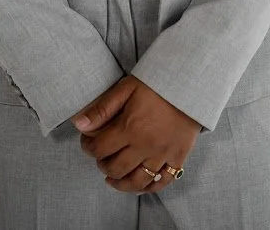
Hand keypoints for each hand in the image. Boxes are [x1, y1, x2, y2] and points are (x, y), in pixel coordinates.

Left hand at [71, 75, 199, 193]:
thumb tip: (79, 124)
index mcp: (130, 127)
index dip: (88, 147)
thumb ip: (103, 108)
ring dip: (121, 183)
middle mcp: (145, 145)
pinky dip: (149, 187)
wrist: (190, 83)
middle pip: (116, 169)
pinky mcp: (178, 157)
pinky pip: (162, 181)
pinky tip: (139, 183)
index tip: (88, 142)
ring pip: (137, 181)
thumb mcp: (127, 88)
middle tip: (102, 157)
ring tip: (114, 178)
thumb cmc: (157, 83)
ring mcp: (163, 154)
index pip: (99, 149)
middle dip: (103, 165)